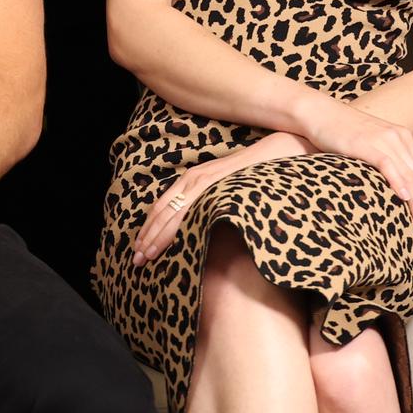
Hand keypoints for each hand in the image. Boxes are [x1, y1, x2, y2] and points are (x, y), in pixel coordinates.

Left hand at [131, 132, 307, 265]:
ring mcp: (201, 180)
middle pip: (160, 210)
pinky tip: (166, 243)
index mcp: (193, 178)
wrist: (276, 153)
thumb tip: (203, 224)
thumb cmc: (254, 174)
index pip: (163, 205)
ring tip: (145, 257)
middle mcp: (192, 177)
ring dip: (155, 236)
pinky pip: (187, 209)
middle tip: (136, 260)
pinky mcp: (212, 184)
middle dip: (146, 237)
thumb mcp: (227, 188)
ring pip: (170, 212)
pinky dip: (173, 228)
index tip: (140, 248)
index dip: (149, 228)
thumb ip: (212, 201)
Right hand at [299, 100, 412, 237]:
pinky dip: (398, 182)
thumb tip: (398, 188)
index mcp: (402, 138)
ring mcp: (383, 139)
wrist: (320, 113)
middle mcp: (397, 137)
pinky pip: (388, 165)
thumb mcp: (371, 145)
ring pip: (408, 175)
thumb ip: (387, 160)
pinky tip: (404, 198)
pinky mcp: (366, 143)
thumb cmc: (342, 133)